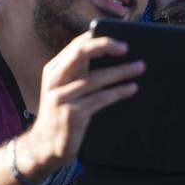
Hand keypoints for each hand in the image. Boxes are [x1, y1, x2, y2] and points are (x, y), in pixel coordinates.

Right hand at [15, 32, 144, 180]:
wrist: (45, 146)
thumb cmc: (60, 113)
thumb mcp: (62, 89)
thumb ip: (77, 73)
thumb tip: (108, 54)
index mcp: (53, 70)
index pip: (76, 46)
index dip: (97, 38)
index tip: (117, 38)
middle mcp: (55, 81)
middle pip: (80, 54)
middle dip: (104, 46)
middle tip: (126, 48)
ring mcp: (63, 98)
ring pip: (95, 78)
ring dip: (120, 72)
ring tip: (139, 67)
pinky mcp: (73, 114)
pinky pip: (101, 99)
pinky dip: (118, 92)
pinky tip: (131, 88)